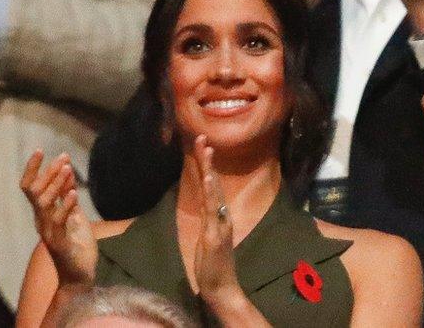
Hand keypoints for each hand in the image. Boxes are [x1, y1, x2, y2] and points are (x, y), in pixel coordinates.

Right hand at [20, 151, 96, 286]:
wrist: (80, 274)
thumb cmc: (77, 245)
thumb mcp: (74, 216)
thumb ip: (68, 198)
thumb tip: (67, 174)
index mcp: (44, 214)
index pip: (30, 188)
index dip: (33, 170)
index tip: (41, 150)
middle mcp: (42, 221)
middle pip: (34, 192)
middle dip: (47, 173)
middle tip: (62, 158)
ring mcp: (48, 232)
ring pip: (43, 205)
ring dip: (56, 185)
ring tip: (68, 170)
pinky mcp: (59, 243)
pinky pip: (59, 222)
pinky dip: (66, 205)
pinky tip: (75, 193)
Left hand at [191, 136, 244, 307]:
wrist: (221, 286)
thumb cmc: (213, 265)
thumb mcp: (208, 239)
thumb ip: (210, 221)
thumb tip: (209, 205)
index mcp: (217, 216)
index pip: (209, 186)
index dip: (205, 166)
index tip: (202, 146)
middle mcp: (220, 216)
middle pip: (212, 183)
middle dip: (206, 161)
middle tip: (201, 137)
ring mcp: (218, 224)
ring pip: (213, 193)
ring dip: (209, 171)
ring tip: (206, 151)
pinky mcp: (215, 235)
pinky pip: (213, 211)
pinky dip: (211, 194)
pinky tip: (208, 180)